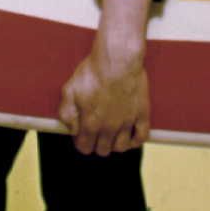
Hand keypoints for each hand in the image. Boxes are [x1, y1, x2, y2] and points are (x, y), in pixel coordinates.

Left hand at [59, 0, 151, 154]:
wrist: (117, 60)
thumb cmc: (91, 72)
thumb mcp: (69, 89)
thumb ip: (67, 113)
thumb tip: (71, 130)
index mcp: (90, 122)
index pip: (84, 147)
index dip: (81, 143)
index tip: (81, 135)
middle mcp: (109, 127)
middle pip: (103, 150)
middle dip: (97, 145)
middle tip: (95, 134)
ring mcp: (127, 122)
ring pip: (121, 147)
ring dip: (114, 144)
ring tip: (111, 135)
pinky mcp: (142, 115)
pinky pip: (142, 138)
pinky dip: (135, 141)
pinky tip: (129, 135)